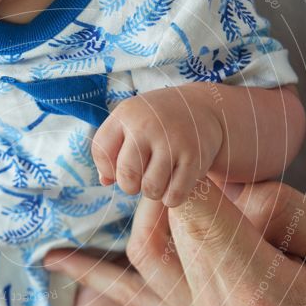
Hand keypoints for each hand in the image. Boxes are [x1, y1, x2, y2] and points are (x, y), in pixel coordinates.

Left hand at [46, 181, 305, 305]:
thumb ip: (282, 209)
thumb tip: (229, 187)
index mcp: (259, 288)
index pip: (199, 210)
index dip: (188, 168)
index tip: (187, 138)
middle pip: (172, 224)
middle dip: (184, 183)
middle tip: (211, 165)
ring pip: (143, 252)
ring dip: (153, 208)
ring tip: (176, 187)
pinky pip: (131, 301)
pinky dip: (92, 275)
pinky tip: (56, 258)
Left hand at [92, 86, 222, 206]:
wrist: (204, 107)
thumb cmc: (157, 121)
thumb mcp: (130, 123)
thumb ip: (111, 149)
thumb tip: (105, 181)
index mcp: (126, 114)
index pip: (101, 153)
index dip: (108, 168)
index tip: (120, 166)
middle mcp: (148, 125)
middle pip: (126, 177)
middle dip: (131, 185)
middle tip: (142, 176)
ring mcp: (172, 142)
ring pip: (150, 189)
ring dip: (152, 192)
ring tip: (159, 178)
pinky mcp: (194, 158)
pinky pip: (173, 195)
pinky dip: (171, 197)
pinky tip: (174, 183)